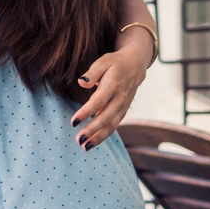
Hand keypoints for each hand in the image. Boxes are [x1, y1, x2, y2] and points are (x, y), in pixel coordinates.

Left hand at [70, 30, 153, 149]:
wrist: (135, 65)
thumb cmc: (114, 63)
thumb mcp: (103, 62)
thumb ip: (92, 73)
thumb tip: (81, 82)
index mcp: (113, 85)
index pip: (98, 102)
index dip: (86, 113)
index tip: (73, 122)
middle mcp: (119, 99)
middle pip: (105, 118)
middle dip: (92, 131)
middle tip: (78, 140)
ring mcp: (123, 107)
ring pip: (111, 126)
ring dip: (98, 137)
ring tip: (84, 146)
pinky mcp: (123, 111)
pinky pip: (114, 126)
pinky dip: (104, 135)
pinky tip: (93, 142)